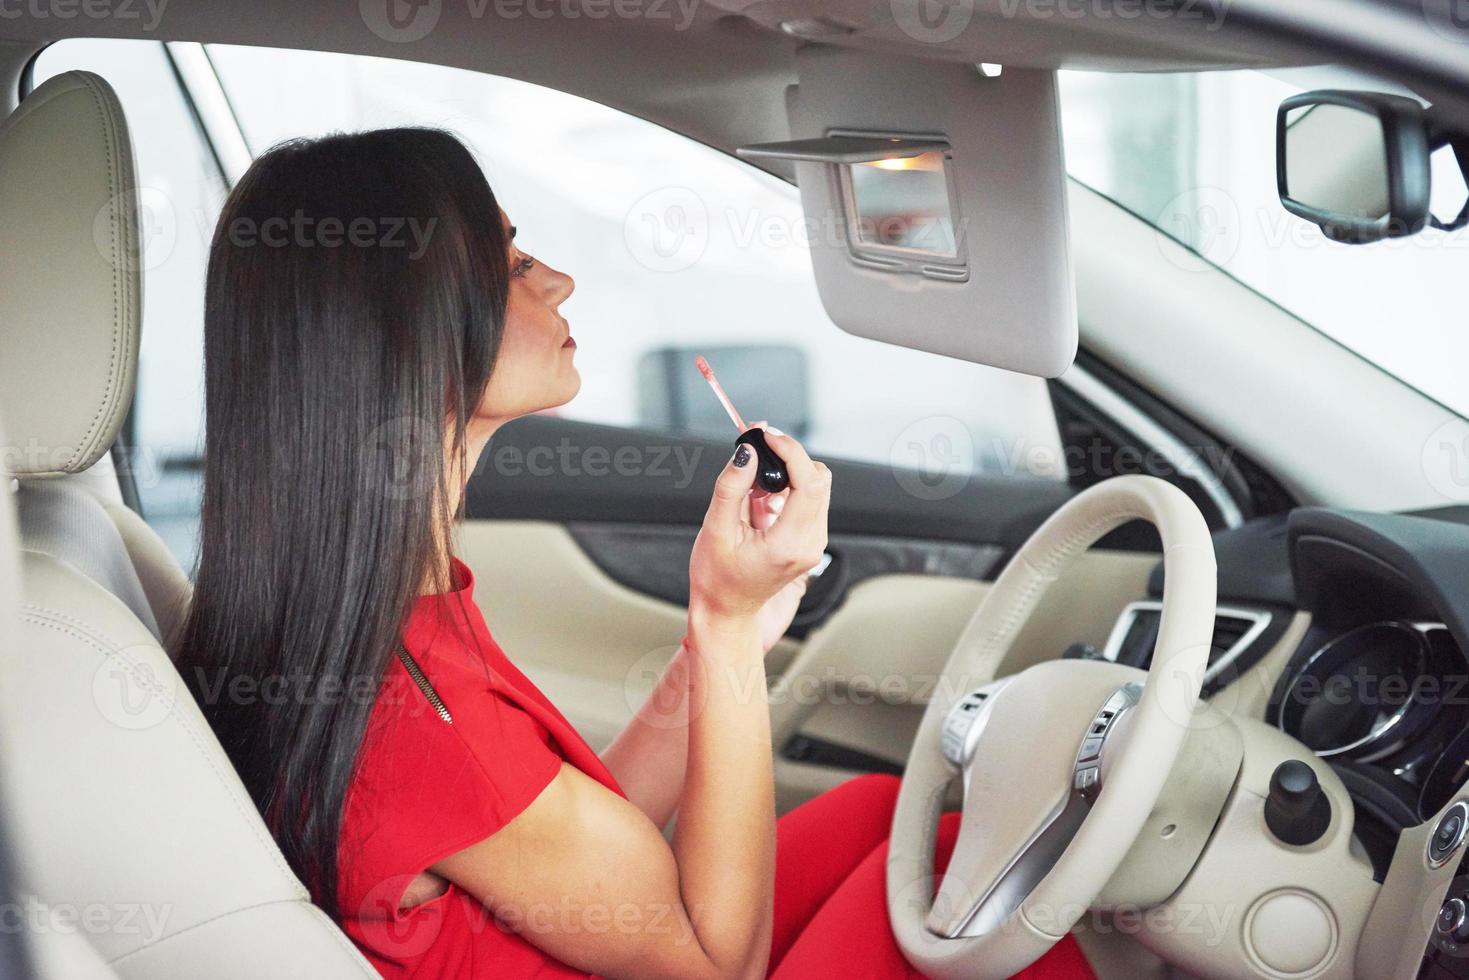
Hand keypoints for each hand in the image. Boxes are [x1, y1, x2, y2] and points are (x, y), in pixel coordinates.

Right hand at [688, 427, 829, 635]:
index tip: (767, 436)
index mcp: (789, 544)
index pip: (809, 482)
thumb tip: (747, 451)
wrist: (726, 611)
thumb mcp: (715, 530)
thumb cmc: (717, 579)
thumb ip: (732, 487)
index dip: (790, 450)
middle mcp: (809, 545)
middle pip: (818, 479)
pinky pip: (809, 501)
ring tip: (753, 484)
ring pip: (816, 487)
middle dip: (789, 457)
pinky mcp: (809, 541)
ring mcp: (813, 544)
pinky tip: (761, 498)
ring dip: (789, 472)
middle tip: (757, 450)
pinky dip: (788, 488)